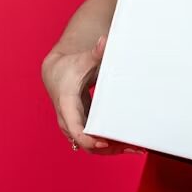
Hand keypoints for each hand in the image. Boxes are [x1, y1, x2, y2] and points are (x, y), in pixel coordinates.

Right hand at [41, 34, 145, 156]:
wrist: (55, 73)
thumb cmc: (70, 66)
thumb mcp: (83, 60)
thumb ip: (95, 53)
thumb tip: (104, 41)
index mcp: (67, 105)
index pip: (75, 128)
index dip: (89, 139)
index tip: (104, 142)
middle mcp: (68, 120)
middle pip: (86, 142)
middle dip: (108, 148)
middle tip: (132, 147)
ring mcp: (74, 125)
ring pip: (90, 146)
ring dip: (112, 149)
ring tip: (136, 148)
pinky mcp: (82, 126)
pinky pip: (94, 141)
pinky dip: (109, 144)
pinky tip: (127, 143)